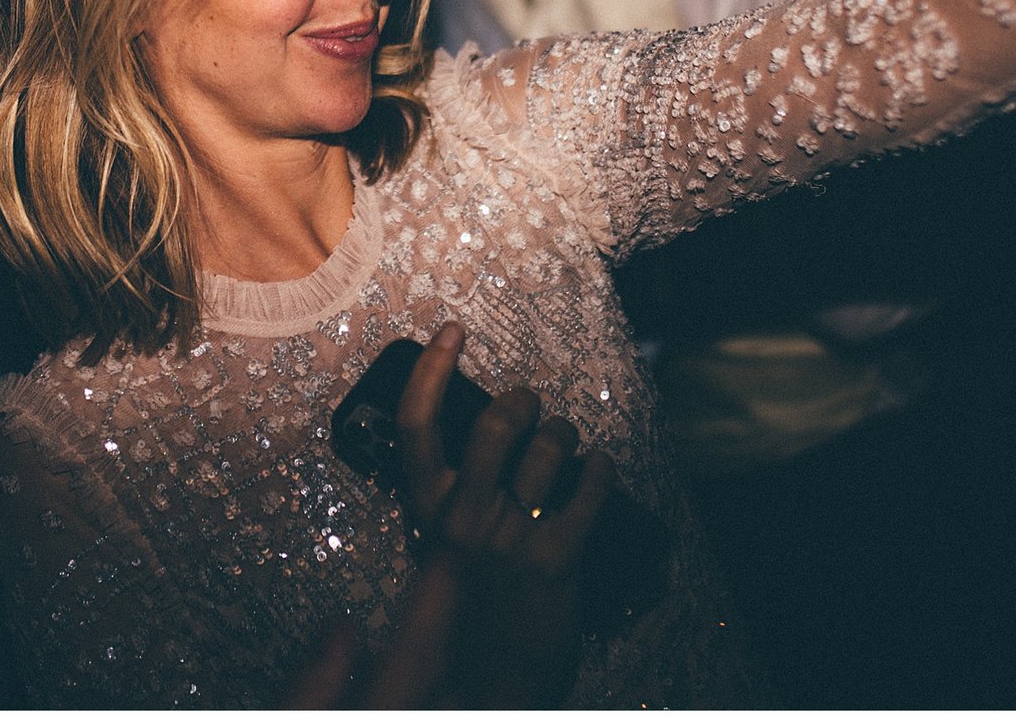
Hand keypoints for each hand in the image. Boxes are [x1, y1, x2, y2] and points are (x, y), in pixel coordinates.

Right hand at [400, 322, 615, 704]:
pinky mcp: (559, 559)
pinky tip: (599, 467)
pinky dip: (599, 469)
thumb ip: (444, 509)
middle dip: (522, 402)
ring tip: (567, 445)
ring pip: (548, 450)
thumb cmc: (463, 627)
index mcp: (428, 518)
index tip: (450, 333)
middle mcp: (466, 522)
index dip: (430, 372)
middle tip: (530, 404)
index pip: (416, 430)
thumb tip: (475, 450)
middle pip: (496, 425)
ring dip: (565, 436)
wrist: (488, 691)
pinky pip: (588, 490)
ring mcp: (513, 539)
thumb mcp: (437, 562)